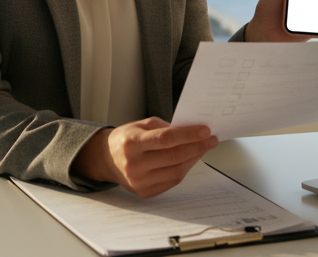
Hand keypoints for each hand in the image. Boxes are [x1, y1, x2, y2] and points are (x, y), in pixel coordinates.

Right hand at [72, 117, 216, 197]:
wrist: (107, 159)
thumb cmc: (126, 139)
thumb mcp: (141, 125)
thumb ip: (165, 127)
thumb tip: (191, 132)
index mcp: (132, 143)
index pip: (166, 139)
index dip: (188, 135)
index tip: (205, 130)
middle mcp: (134, 164)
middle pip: (174, 156)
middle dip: (197, 147)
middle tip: (210, 139)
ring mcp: (139, 181)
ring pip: (177, 171)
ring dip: (194, 159)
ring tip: (203, 148)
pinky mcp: (145, 192)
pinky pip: (172, 181)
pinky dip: (185, 169)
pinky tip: (191, 159)